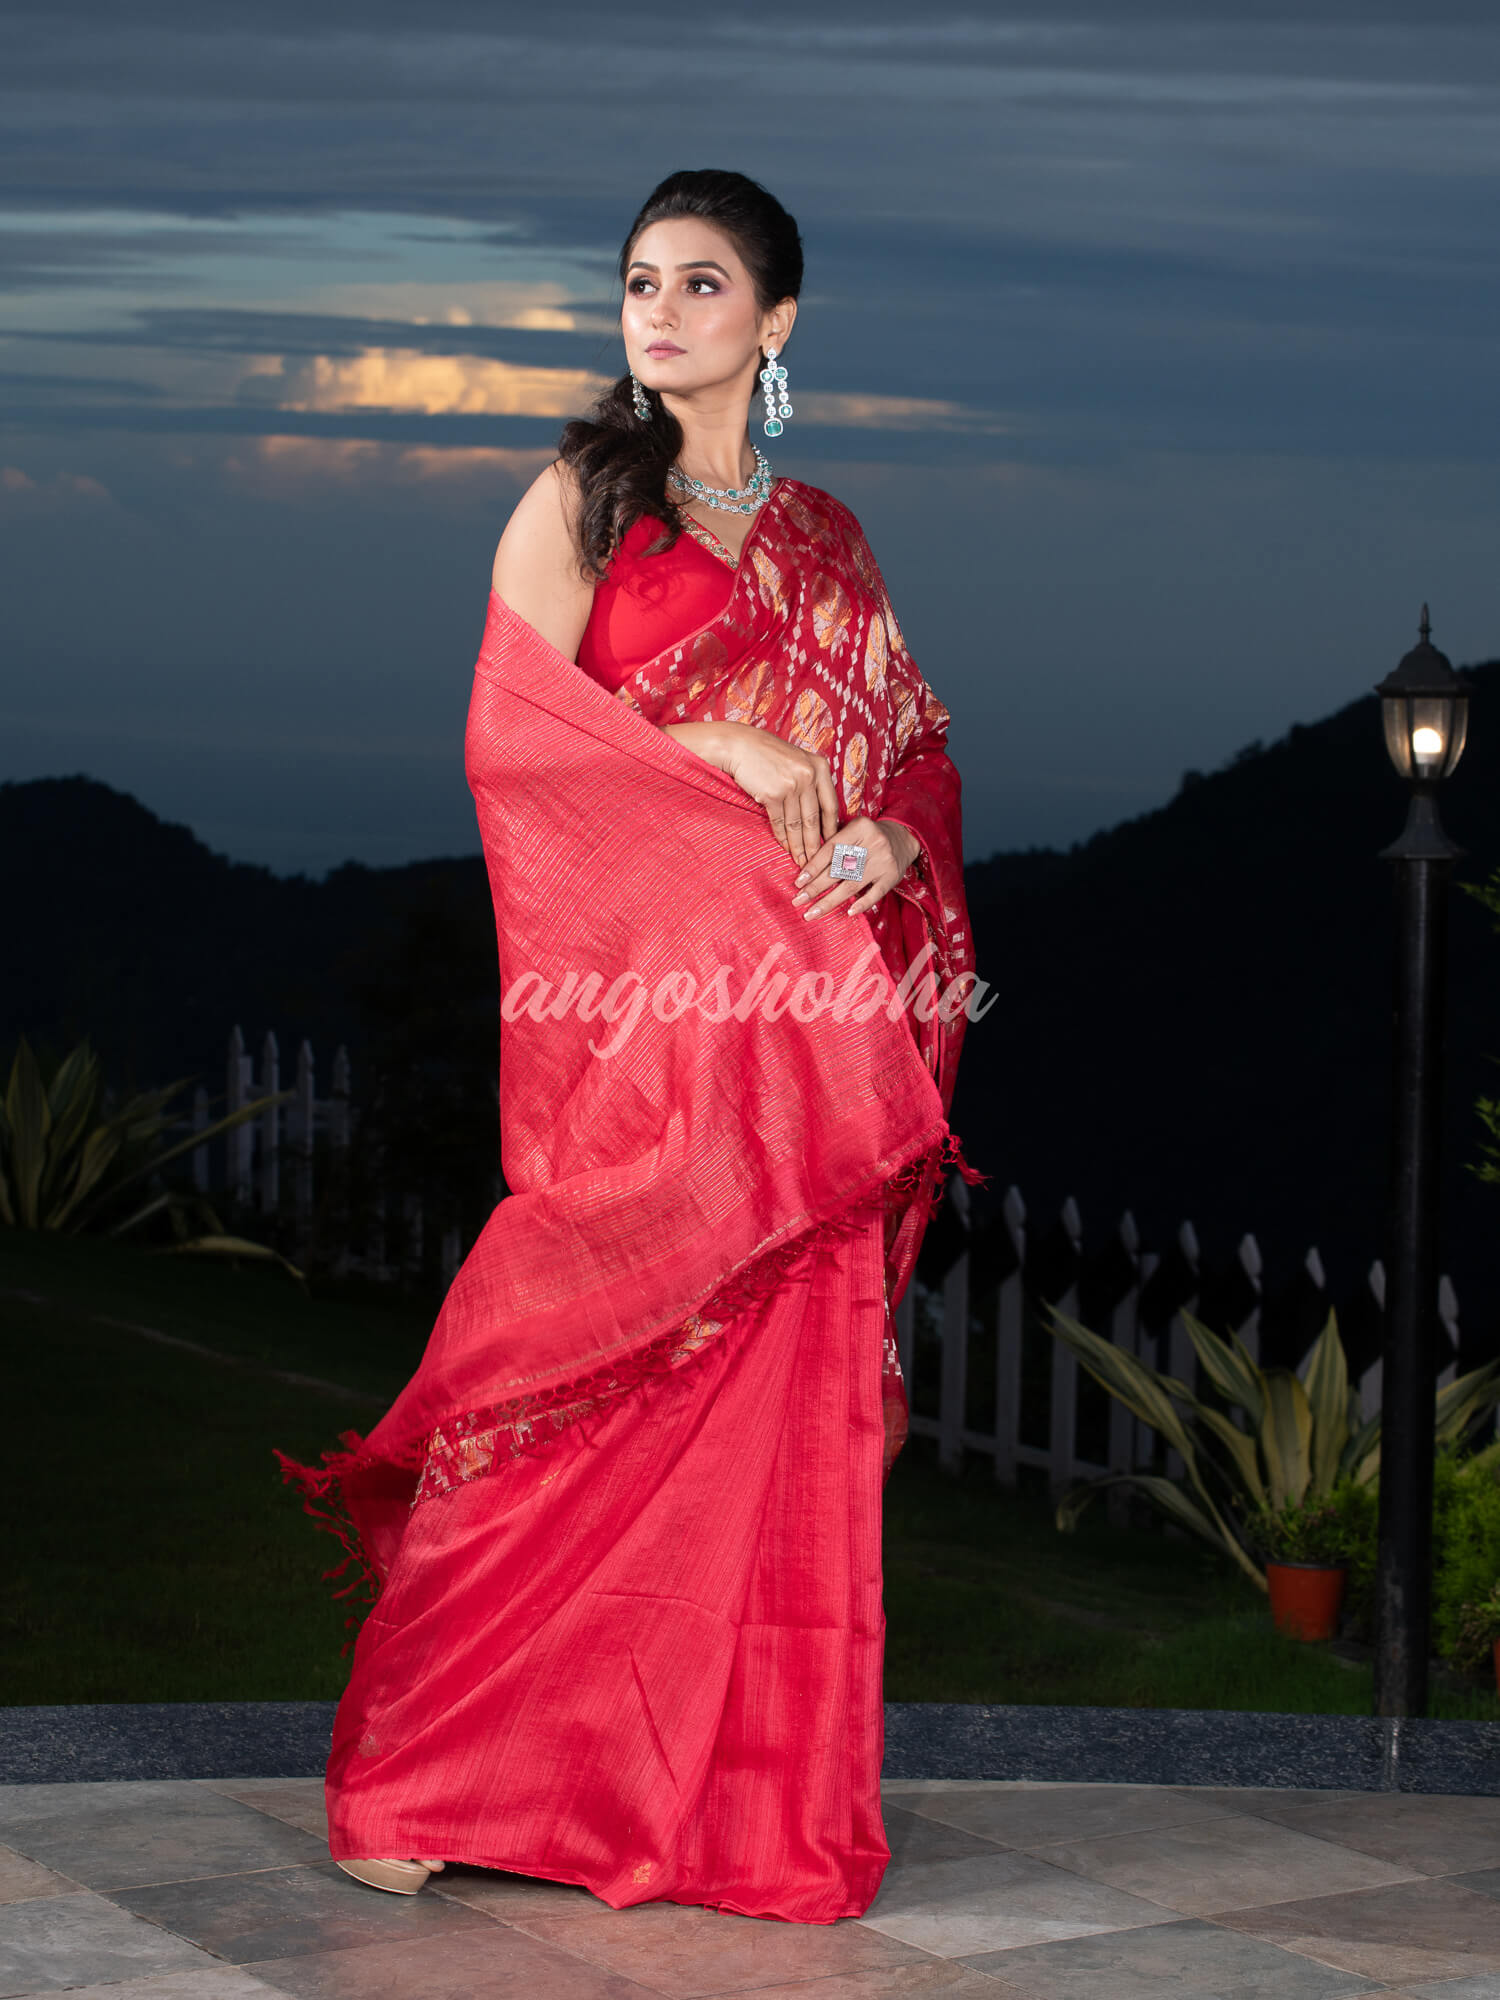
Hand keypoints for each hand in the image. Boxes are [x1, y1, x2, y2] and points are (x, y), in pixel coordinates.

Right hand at [661, 719, 838, 868]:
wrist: (739, 746)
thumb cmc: (767, 754)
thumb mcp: (797, 760)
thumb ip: (811, 781)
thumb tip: (819, 812)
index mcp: (819, 767)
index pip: (831, 805)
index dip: (832, 829)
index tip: (832, 844)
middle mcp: (808, 775)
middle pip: (814, 818)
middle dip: (815, 844)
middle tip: (817, 862)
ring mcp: (791, 785)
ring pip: (797, 824)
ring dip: (798, 846)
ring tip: (800, 861)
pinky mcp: (772, 794)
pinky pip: (779, 822)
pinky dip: (781, 837)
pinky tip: (784, 847)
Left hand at [791, 817, 919, 919]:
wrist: (902, 839)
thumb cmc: (868, 837)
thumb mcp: (853, 830)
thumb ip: (834, 844)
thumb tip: (806, 870)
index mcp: (859, 828)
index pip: (831, 850)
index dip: (813, 867)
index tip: (798, 883)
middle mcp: (873, 843)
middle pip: (839, 869)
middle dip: (816, 888)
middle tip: (798, 901)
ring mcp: (884, 861)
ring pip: (852, 884)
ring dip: (830, 901)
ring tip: (813, 913)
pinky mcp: (892, 876)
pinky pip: (875, 893)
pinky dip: (861, 904)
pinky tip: (847, 913)